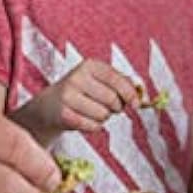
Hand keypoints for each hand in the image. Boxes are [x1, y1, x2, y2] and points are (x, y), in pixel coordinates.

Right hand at [17, 59, 139, 141]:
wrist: (49, 106)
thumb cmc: (83, 92)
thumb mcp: (100, 81)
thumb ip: (123, 84)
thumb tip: (144, 98)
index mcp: (90, 65)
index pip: (117, 79)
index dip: (130, 94)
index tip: (137, 105)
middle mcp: (77, 77)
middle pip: (112, 100)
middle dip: (115, 108)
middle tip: (107, 107)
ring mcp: (68, 96)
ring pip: (103, 115)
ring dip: (103, 118)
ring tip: (92, 112)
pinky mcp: (63, 115)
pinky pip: (93, 127)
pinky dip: (94, 127)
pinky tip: (85, 120)